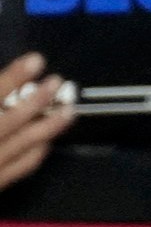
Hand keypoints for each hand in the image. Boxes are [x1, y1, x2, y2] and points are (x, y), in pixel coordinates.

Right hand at [0, 52, 75, 193]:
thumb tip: (6, 84)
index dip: (12, 78)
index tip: (36, 60)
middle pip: (9, 120)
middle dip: (37, 100)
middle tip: (58, 81)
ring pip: (23, 145)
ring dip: (49, 126)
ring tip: (69, 109)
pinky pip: (22, 167)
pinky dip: (39, 150)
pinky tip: (49, 138)